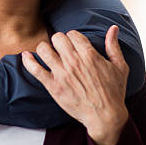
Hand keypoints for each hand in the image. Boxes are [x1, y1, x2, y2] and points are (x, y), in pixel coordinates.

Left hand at [21, 26, 129, 144]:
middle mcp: (74, 62)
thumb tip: (113, 28)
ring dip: (44, 49)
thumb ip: (114, 46)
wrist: (106, 116)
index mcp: (89, 55)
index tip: (73, 44)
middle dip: (59, 41)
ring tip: (48, 54)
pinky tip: (26, 55)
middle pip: (57, 38)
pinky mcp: (53, 86)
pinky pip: (35, 69)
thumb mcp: (119, 67)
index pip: (72, 34)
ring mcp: (62, 74)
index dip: (72, 37)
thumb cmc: (114, 92)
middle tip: (61, 49)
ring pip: (44, 49)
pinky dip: (28, 60)